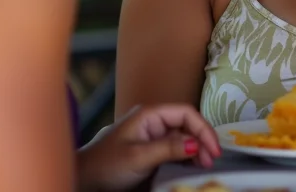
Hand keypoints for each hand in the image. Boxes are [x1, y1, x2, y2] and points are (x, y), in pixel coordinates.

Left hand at [76, 104, 220, 191]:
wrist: (82, 182)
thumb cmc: (106, 166)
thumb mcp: (138, 157)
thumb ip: (168, 148)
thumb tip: (197, 144)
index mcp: (150, 114)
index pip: (186, 113)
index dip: (203, 128)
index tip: (213, 150)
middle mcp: (154, 122)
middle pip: (187, 125)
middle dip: (202, 141)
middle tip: (211, 162)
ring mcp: (152, 137)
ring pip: (183, 139)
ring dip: (196, 150)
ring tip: (204, 166)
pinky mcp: (150, 152)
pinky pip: (174, 151)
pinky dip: (186, 158)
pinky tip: (192, 168)